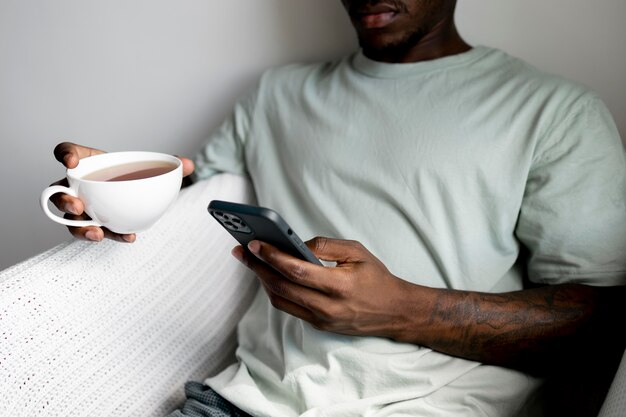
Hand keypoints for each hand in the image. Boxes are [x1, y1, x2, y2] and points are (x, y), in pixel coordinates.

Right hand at [50, 141, 194, 241]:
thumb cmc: (133, 175)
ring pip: (70, 218)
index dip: (65, 155)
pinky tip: (129, 237)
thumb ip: (168, 165)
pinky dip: (111, 235)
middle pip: (57, 190)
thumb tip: (189, 165)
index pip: (67, 151)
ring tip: (97, 233)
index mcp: (88, 161)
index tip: (71, 161)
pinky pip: (94, 231)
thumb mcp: (148, 166)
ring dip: (80, 227)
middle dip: (64, 199)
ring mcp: (82, 205)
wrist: (136, 192)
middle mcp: (78, 184)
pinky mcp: (93, 222)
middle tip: (78, 205)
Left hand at [232, 237, 414, 338]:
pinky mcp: (319, 326)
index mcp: (340, 286)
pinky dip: (276, 291)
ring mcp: (322, 320)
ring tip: (252, 261)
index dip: (272, 257)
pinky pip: (289, 308)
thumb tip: (296, 245)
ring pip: (281, 301)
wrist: (395, 312)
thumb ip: (326, 246)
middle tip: (242, 250)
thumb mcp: (358, 252)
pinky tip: (269, 275)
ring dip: (263, 280)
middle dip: (258, 267)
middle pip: (282, 287)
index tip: (255, 243)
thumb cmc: (377, 278)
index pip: (297, 271)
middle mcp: (328, 307)